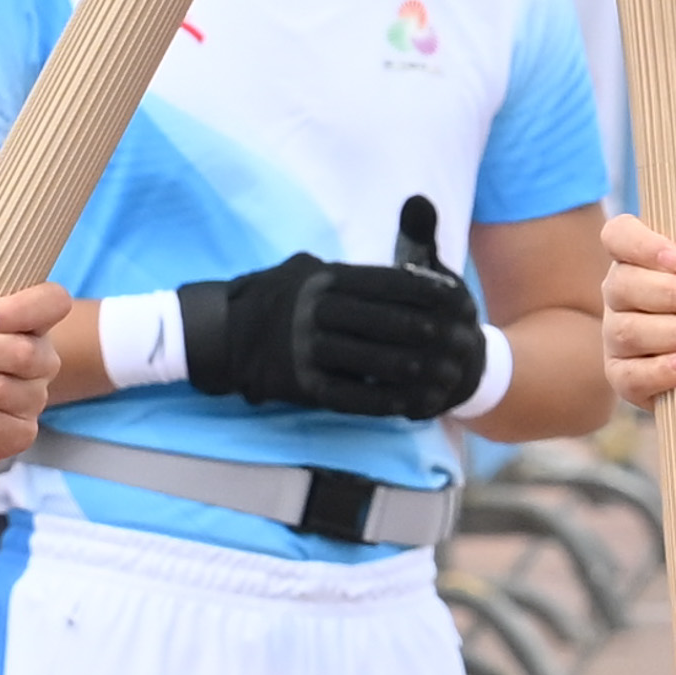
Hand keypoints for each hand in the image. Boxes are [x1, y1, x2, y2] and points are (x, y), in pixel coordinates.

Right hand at [184, 199, 489, 418]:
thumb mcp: (301, 269)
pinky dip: (378, 402)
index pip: (381, 282)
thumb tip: (392, 269)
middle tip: (453, 337)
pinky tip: (405, 405)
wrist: (221, 334)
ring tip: (436, 372)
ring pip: (366, 360)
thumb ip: (343, 271)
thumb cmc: (269, 297)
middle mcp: (313, 312)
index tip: (453, 296)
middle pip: (379, 321)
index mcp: (319, 280)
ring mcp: (304, 350)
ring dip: (406, 368)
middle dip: (420, 329)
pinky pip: (346, 396)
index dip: (421, 290)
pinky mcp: (298, 384)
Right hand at [597, 209, 675, 415]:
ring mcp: (620, 337)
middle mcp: (625, 293)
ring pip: (628, 331)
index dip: (639, 245)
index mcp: (647, 256)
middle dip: (672, 294)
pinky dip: (660, 371)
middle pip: (623, 285)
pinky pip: (629, 376)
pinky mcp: (627, 378)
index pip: (619, 235)